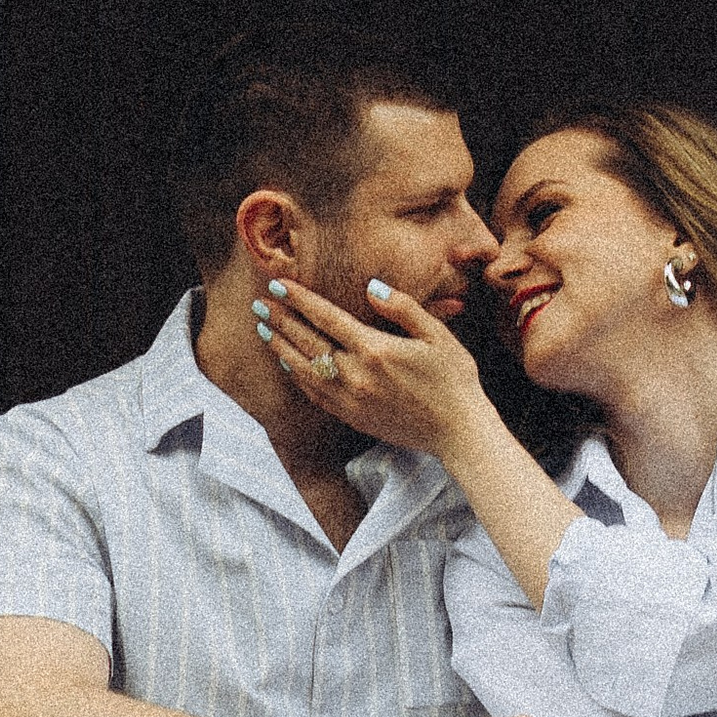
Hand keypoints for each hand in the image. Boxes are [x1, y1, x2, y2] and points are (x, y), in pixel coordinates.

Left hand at [256, 274, 493, 455]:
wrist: (458, 432)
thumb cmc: (454, 380)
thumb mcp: (437, 335)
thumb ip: (402, 308)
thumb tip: (371, 286)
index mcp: (375, 349)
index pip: (327, 318)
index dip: (300, 300)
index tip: (278, 285)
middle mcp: (356, 374)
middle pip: (307, 342)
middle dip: (281, 321)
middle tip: (259, 305)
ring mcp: (350, 399)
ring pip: (304, 370)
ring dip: (280, 348)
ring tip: (263, 331)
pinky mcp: (351, 417)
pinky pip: (314, 394)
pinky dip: (296, 376)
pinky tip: (287, 364)